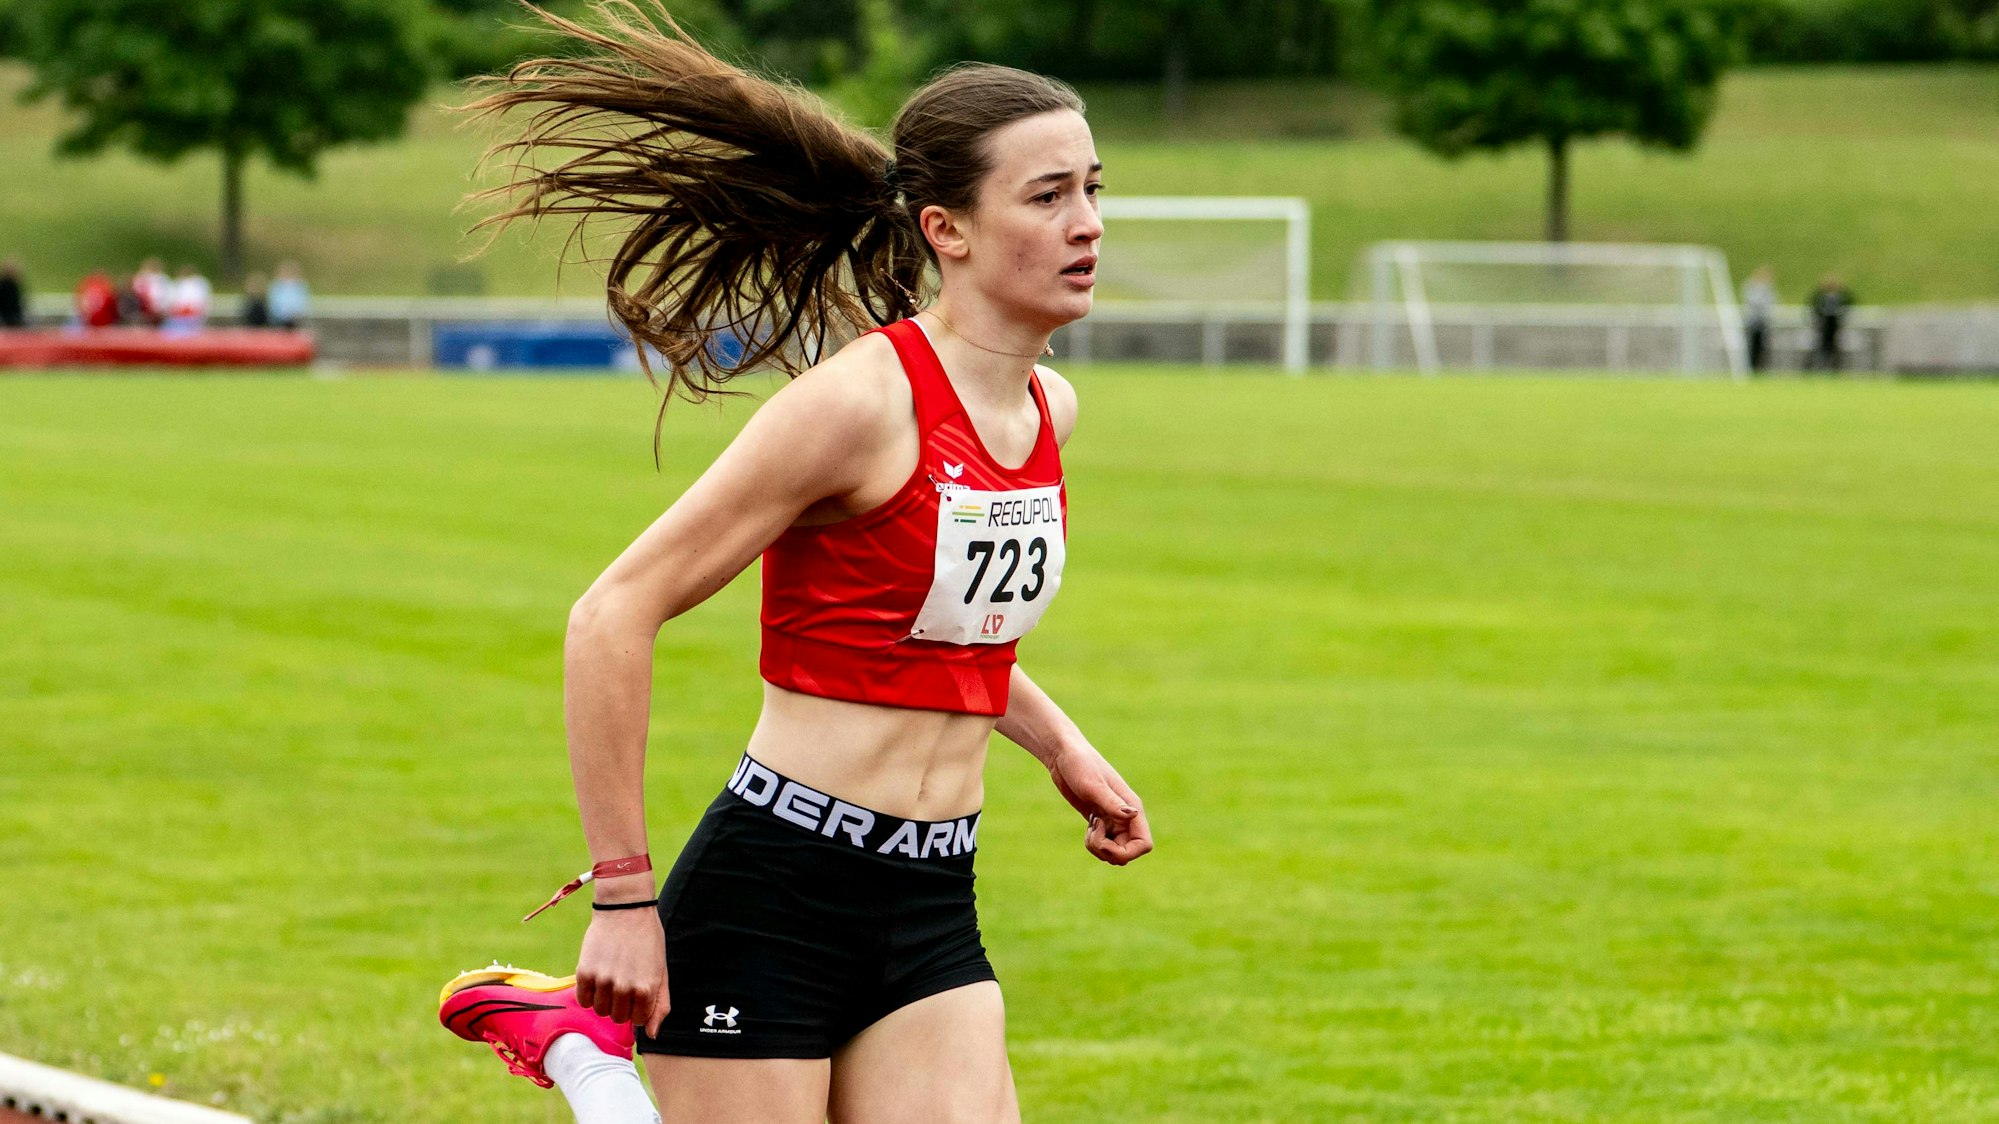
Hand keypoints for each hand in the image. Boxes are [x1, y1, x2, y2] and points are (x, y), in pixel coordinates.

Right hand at [574, 906, 669, 1036]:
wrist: (625, 909)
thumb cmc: (647, 940)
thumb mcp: (661, 971)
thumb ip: (660, 1004)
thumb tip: (651, 1034)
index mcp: (646, 989)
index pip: (639, 1020)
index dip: (638, 1007)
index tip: (638, 990)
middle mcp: (624, 988)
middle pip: (618, 1018)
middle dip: (622, 1004)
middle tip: (624, 981)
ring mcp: (603, 981)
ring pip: (600, 1011)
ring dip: (605, 999)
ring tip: (611, 978)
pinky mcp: (584, 972)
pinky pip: (583, 1000)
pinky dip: (589, 993)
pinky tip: (597, 976)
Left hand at [1048, 745, 1152, 865]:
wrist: (1064, 756)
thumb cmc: (1079, 764)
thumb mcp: (1093, 785)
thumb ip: (1112, 802)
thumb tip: (1133, 815)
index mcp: (1131, 807)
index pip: (1144, 844)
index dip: (1127, 853)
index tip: (1104, 841)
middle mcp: (1126, 816)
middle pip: (1128, 852)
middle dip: (1109, 852)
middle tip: (1093, 835)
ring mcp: (1114, 819)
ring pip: (1116, 851)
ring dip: (1101, 849)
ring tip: (1090, 829)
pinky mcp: (1101, 821)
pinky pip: (1105, 845)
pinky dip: (1095, 844)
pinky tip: (1089, 828)